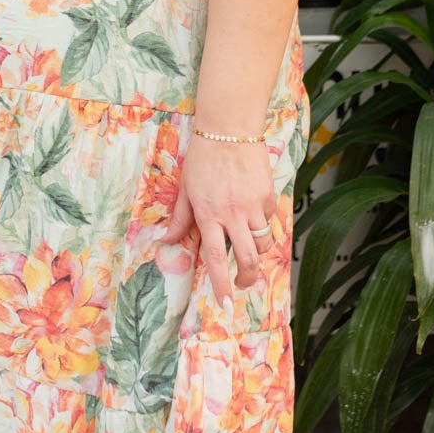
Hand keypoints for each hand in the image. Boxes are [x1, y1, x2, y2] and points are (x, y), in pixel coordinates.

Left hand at [160, 136, 276, 306]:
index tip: (225, 305)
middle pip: (246, 259)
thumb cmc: (202, 156)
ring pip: (262, 245)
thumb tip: (165, 242)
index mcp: (208, 214)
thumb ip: (179, 218)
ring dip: (256, 256)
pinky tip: (252, 218)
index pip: (215, 258)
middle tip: (242, 286)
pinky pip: (268, 222)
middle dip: (246, 279)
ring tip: (247, 255)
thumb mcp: (185, 188)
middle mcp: (232, 213)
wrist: (230, 127)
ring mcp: (253, 205)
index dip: (221, 285)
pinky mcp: (268, 195)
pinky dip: (262, 227)